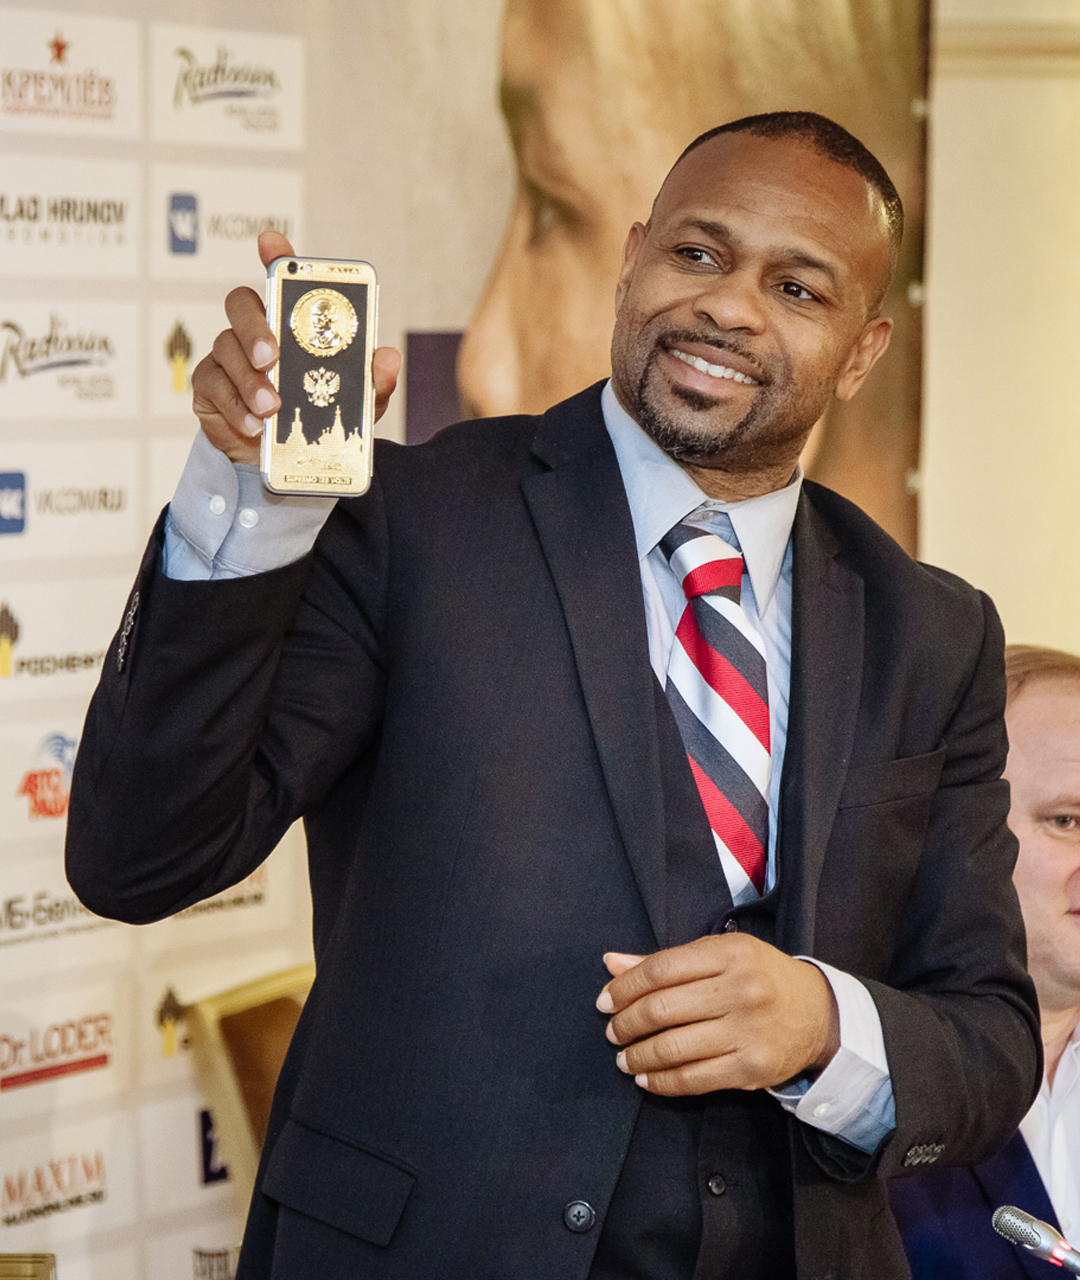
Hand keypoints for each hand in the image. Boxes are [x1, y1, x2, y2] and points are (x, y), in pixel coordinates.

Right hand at [191, 230, 401, 462]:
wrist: (286, 460)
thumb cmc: (318, 417)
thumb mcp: (355, 403)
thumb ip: (372, 381)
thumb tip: (387, 358)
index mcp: (290, 324)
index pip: (280, 279)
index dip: (276, 256)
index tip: (271, 242)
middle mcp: (255, 330)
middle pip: (241, 304)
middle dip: (254, 327)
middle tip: (271, 358)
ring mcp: (228, 356)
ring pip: (225, 347)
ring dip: (248, 379)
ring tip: (270, 408)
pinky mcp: (210, 386)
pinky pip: (212, 385)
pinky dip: (235, 406)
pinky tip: (254, 424)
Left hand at [596, 934, 839, 1095]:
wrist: (819, 1013)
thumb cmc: (759, 977)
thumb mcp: (719, 956)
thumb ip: (666, 961)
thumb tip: (611, 963)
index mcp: (729, 953)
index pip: (660, 969)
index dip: (624, 987)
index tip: (605, 1001)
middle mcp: (740, 989)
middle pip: (662, 1009)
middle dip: (626, 1023)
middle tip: (612, 1031)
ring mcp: (748, 1031)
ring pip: (674, 1047)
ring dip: (638, 1056)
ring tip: (625, 1058)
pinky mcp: (753, 1068)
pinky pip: (694, 1079)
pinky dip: (662, 1082)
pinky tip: (647, 1078)